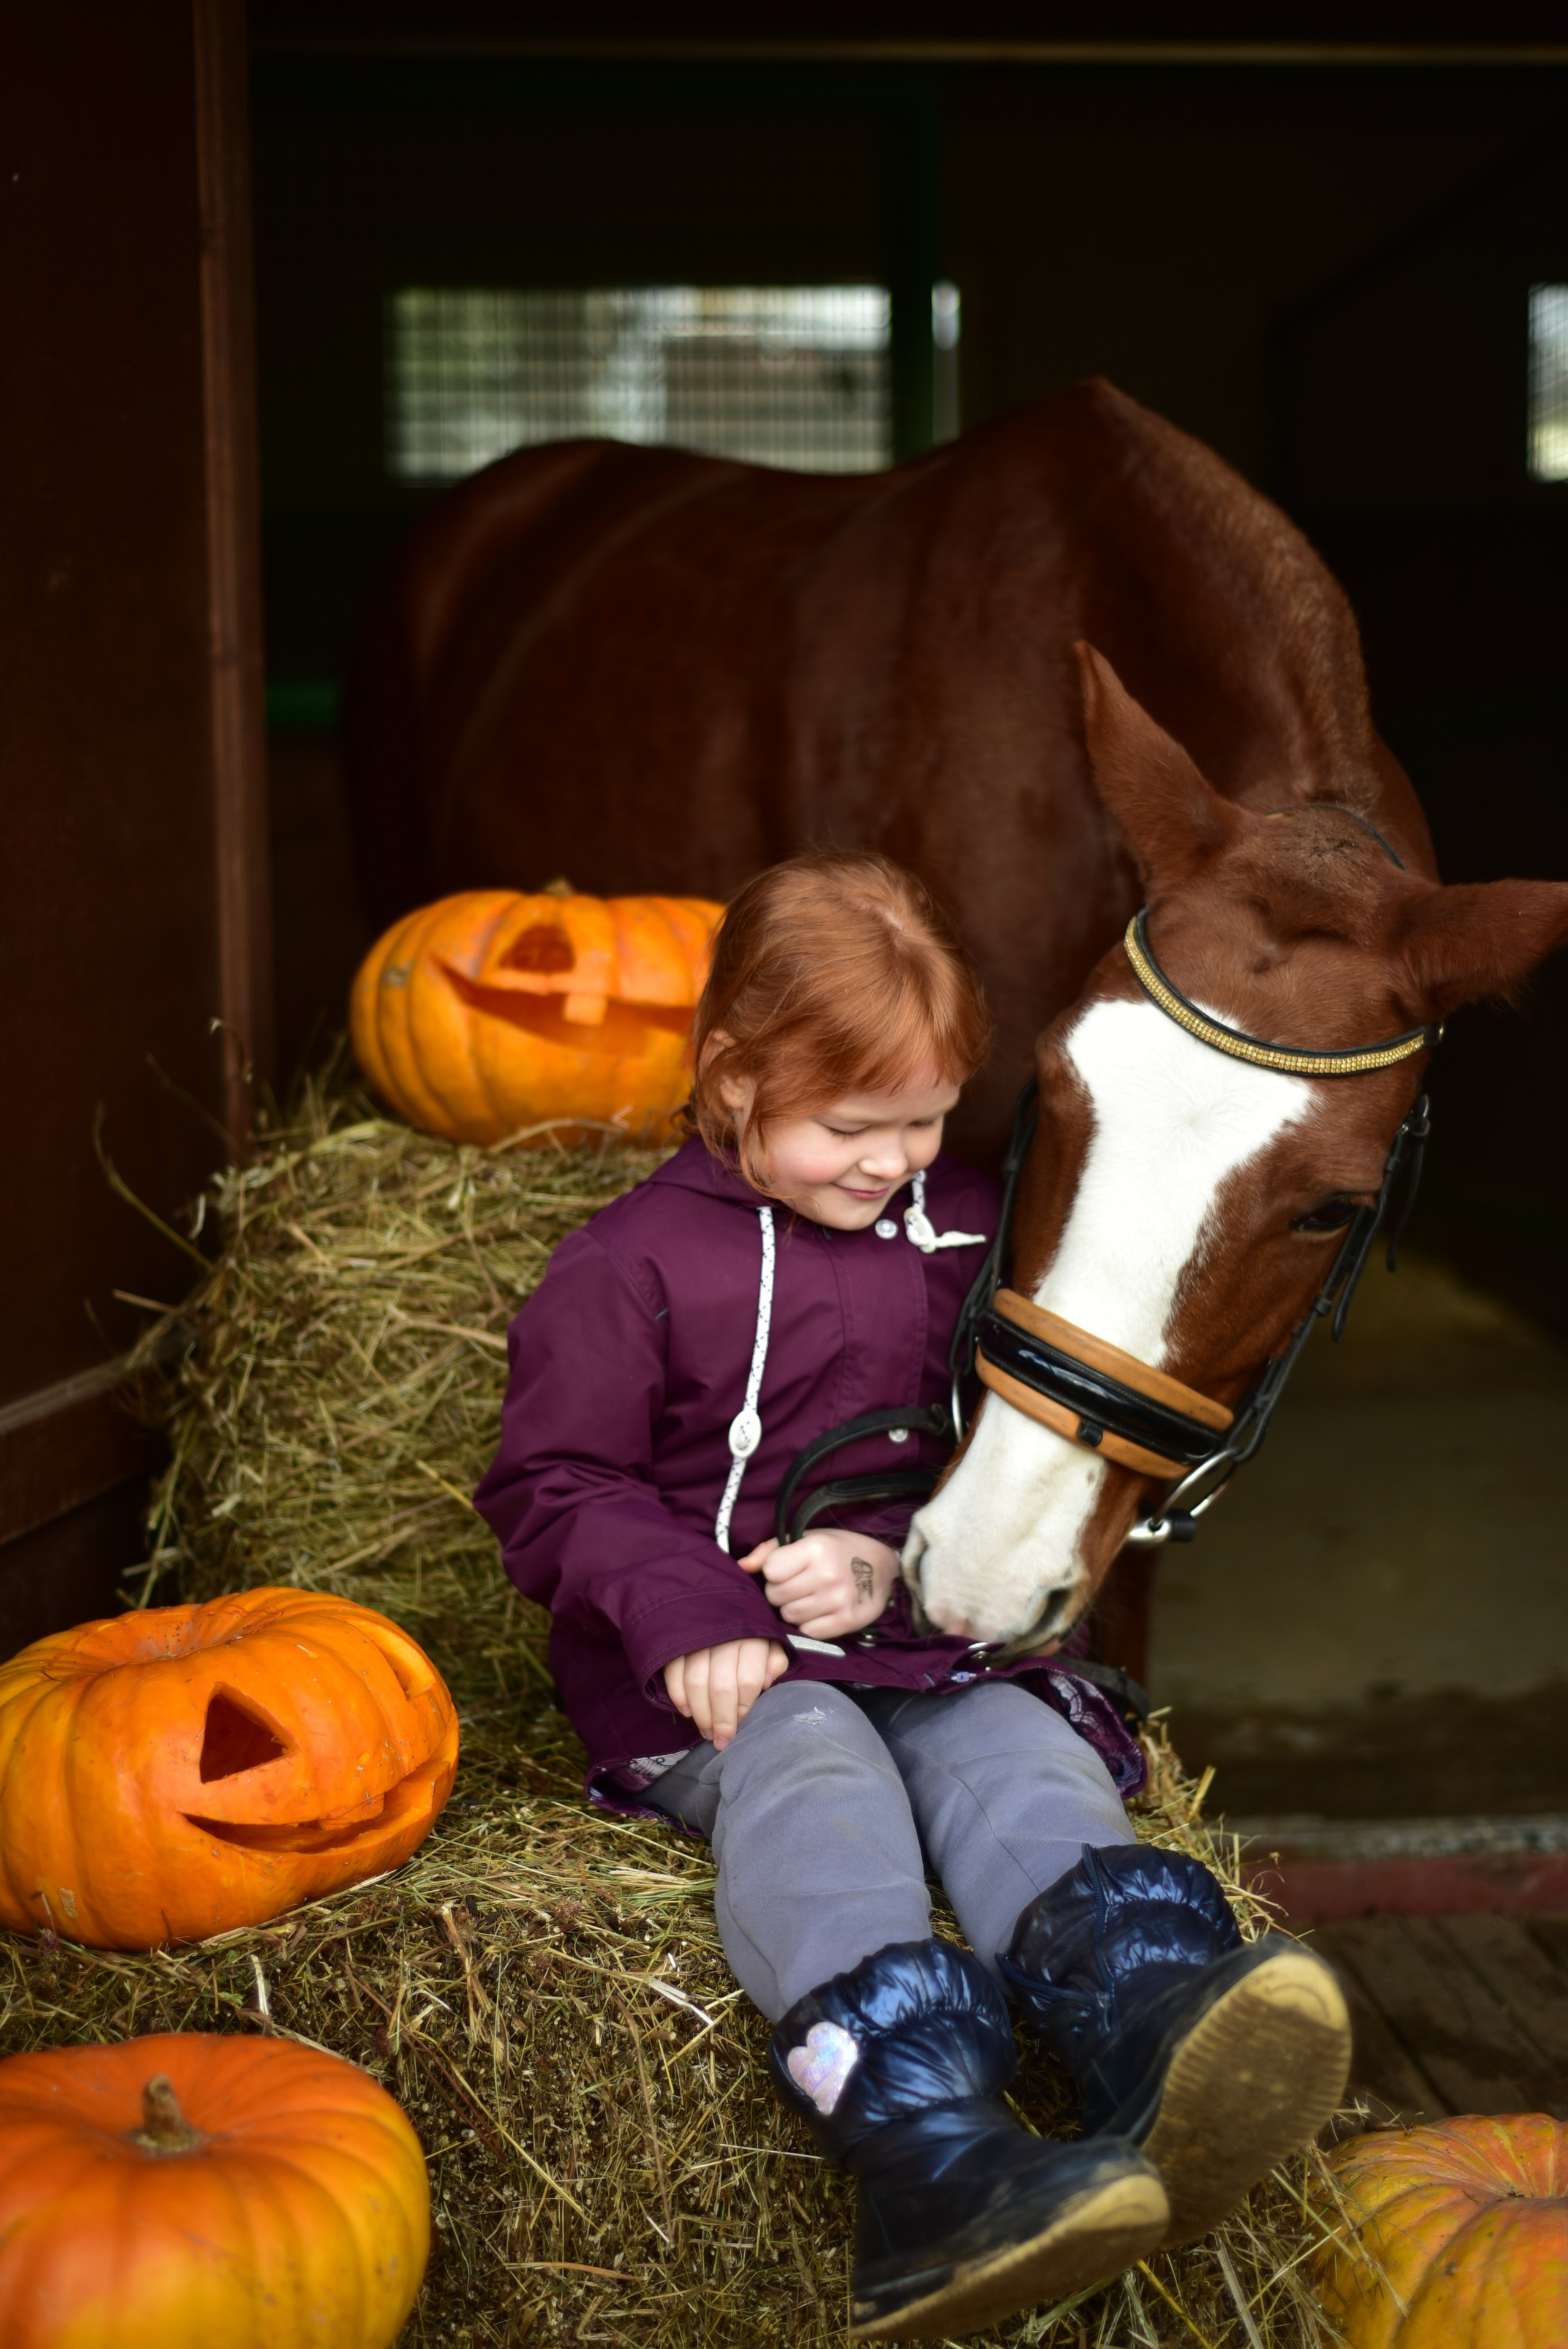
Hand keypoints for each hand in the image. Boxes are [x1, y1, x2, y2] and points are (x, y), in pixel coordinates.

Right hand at [663, 1638, 789, 1749]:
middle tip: (721, 1741)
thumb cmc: (747, 1632)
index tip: (742, 1723)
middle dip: (722, 1720)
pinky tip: (687, 1711)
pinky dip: (678, 1695)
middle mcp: (725, 1637)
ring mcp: (698, 1637)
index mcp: (753, 1638)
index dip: (744, 1707)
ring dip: (700, 1714)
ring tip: (706, 1731)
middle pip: (722, 1687)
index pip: (749, 1681)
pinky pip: (674, 1672)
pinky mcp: (676, 1639)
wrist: (716, 1600)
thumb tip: (767, 1682)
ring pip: (696, 1683)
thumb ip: (774, 1661)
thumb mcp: (770, 1642)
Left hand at [737, 1530, 898, 1640]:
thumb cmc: (836, 1550)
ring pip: (790, 1616)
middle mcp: (827, 1574)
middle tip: (798, 1585)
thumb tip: (741, 1566)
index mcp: (815, 1548)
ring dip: (794, 1609)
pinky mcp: (847, 1621)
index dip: (774, 1572)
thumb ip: (769, 1551)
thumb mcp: (806, 1538)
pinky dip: (809, 1624)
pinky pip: (809, 1631)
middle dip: (781, 1592)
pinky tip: (820, 1610)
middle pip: (776, 1596)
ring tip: (809, 1597)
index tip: (787, 1569)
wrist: (882, 1567)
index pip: (770, 1571)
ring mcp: (838, 1600)